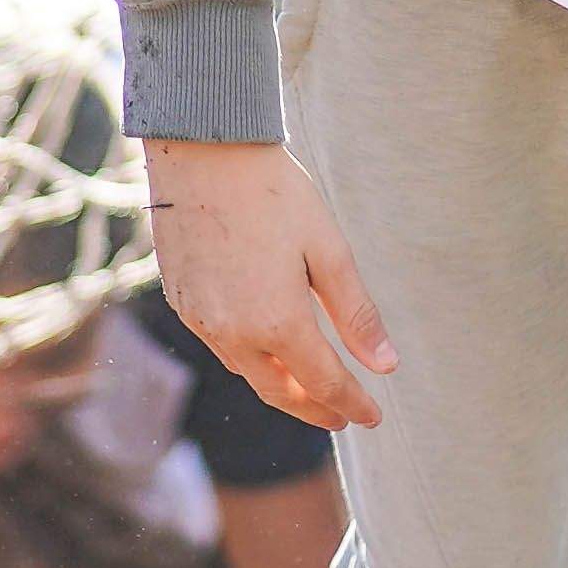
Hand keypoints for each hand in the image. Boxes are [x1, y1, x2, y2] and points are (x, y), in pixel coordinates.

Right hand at [143, 138, 397, 430]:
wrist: (203, 151)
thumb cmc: (274, 193)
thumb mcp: (328, 250)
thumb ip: (356, 313)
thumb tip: (385, 365)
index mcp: (278, 321)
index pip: (324, 383)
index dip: (352, 404)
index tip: (374, 416)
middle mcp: (234, 332)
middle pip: (280, 391)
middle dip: (315, 409)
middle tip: (342, 416)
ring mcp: (201, 321)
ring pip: (248, 372)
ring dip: (281, 386)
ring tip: (309, 387)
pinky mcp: (182, 303)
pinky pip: (221, 346)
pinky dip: (250, 358)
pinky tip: (267, 347)